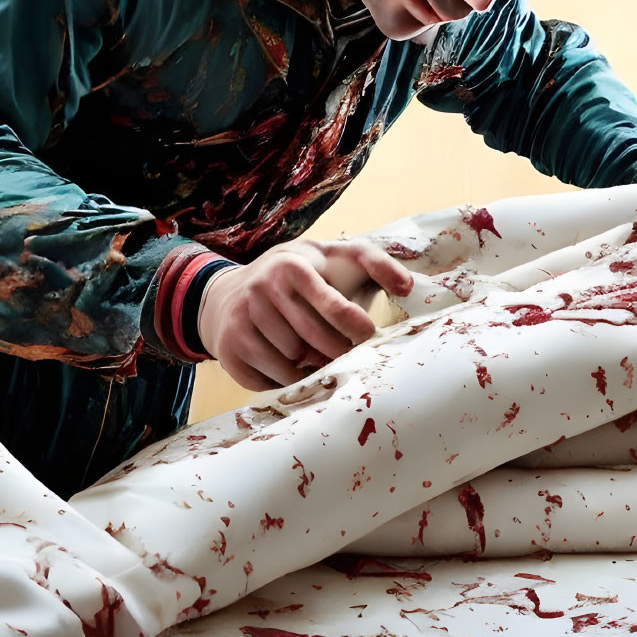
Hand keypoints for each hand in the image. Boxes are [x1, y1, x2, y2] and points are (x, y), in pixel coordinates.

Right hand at [198, 238, 412, 391]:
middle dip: (338, 354)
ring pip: (292, 363)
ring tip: (322, 358)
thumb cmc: (301, 274)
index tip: (369, 336)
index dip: (356, 327)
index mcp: (293, 266)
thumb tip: (408, 286)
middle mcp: (262, 289)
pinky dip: (289, 380)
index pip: (332, 305)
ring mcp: (241, 319)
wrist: (228, 291)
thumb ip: (375, 262)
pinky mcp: (229, 347)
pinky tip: (295, 366)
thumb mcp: (335, 256)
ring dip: (313, 368)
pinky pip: (270, 379)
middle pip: (312, 341)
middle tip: (351, 356)